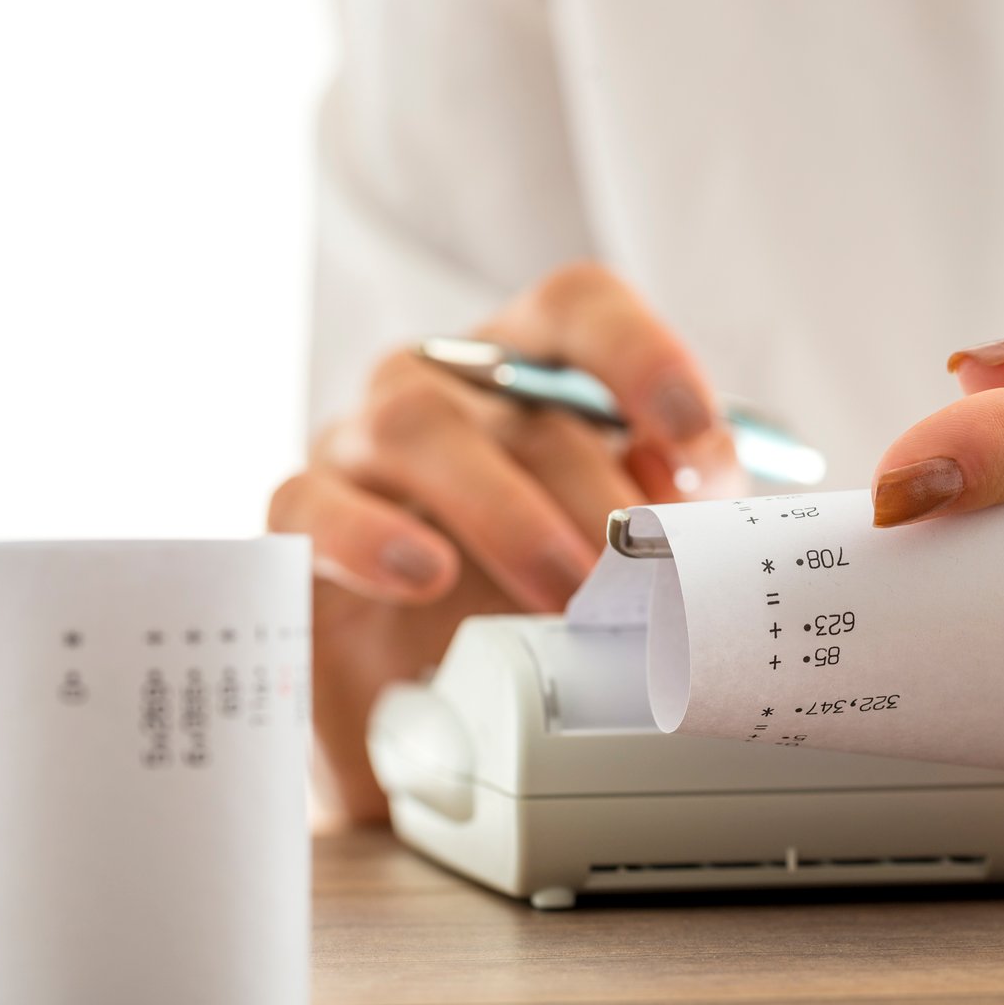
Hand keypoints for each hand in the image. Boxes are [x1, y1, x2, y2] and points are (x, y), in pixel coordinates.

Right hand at [271, 263, 742, 821]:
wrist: (421, 698)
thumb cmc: (530, 594)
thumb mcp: (619, 551)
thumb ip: (669, 505)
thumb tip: (705, 489)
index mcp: (527, 368)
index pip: (580, 306)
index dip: (641, 354)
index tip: (693, 439)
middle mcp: (439, 383)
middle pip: (515, 391)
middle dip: (595, 486)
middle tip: (643, 574)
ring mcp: (357, 441)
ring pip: (415, 426)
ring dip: (507, 511)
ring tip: (565, 593)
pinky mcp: (299, 520)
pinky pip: (311, 504)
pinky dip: (368, 536)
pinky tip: (422, 574)